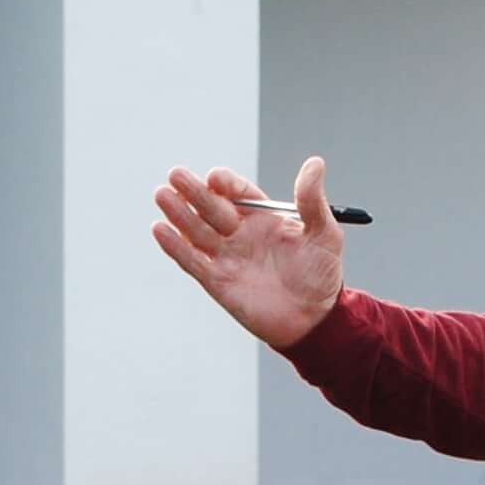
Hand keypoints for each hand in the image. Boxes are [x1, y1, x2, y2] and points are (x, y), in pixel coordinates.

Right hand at [151, 156, 344, 350]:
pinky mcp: (217, 282)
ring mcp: (227, 257)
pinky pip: (192, 262)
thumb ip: (312, 200)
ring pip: (197, 231)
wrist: (315, 321)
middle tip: (176, 175)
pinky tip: (160, 229)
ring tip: (162, 195)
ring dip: (179, 213)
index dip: (226, 184)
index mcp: (262, 218)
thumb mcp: (324, 233)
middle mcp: (240, 234)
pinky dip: (175, 247)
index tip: (216, 178)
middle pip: (211, 207)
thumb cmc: (321, 276)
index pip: (238, 193)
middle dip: (193, 191)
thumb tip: (315, 164)